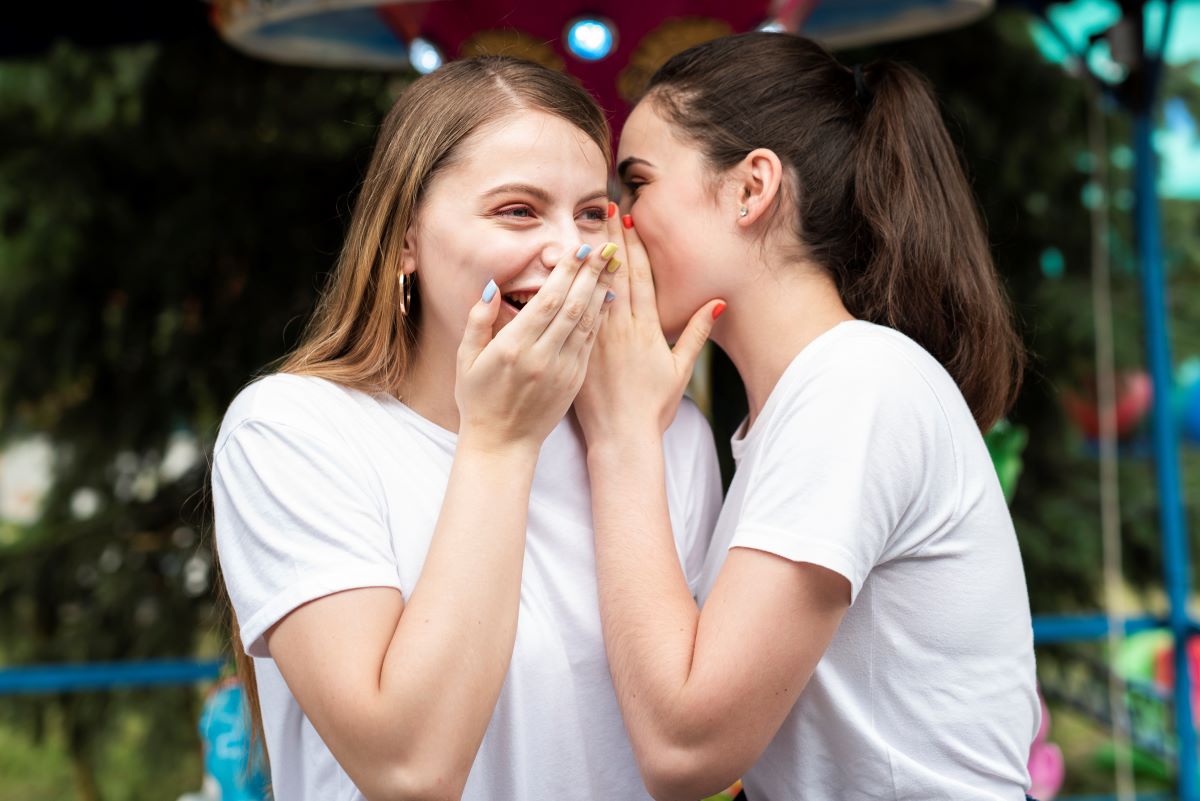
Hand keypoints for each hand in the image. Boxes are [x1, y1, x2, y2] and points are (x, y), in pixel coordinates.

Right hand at [455, 242, 618, 453]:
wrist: (503, 444)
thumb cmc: (479, 400)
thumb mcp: (466, 359)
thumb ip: (478, 320)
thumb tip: (492, 286)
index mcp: (514, 347)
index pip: (547, 301)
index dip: (566, 272)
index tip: (579, 248)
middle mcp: (542, 357)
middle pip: (573, 306)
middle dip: (591, 273)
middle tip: (606, 247)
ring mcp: (562, 370)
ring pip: (587, 323)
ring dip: (601, 291)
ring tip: (613, 265)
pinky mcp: (574, 381)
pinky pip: (590, 343)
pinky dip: (600, 318)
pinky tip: (608, 298)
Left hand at [574, 206, 723, 443]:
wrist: (622, 438)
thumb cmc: (653, 408)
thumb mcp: (681, 370)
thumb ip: (695, 333)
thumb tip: (716, 303)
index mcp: (647, 329)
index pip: (642, 277)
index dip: (636, 246)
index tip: (630, 220)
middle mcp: (622, 329)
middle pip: (617, 274)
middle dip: (612, 239)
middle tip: (606, 208)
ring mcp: (597, 338)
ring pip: (592, 288)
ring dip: (589, 256)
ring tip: (584, 226)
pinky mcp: (579, 351)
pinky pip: (572, 314)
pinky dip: (568, 289)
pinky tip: (563, 269)